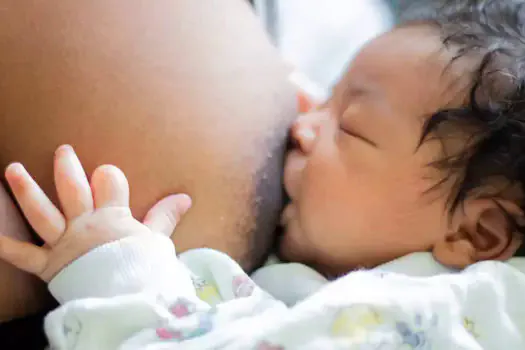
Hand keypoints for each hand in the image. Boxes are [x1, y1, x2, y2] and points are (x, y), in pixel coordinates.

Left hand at [0, 145, 191, 281]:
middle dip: (67, 167)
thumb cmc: (145, 270)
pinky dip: (6, 246)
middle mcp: (85, 224)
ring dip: (26, 190)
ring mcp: (64, 243)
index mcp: (113, 216)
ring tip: (13, 169)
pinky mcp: (49, 265)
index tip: (106, 174)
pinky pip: (23, 255)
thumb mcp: (158, 240)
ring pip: (42, 212)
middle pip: (73, 188)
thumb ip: (165, 216)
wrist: (130, 301)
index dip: (108, 176)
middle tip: (62, 150)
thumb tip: (185, 197)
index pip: (109, 182)